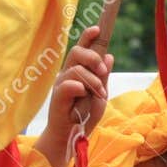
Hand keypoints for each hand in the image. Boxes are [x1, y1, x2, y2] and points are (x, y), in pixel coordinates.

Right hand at [34, 26, 113, 166]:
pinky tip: (83, 95)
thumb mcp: (100, 95)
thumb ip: (103, 78)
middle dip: (93, 57)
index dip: (88, 36)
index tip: (98, 28)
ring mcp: (61, 84)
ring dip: (93, 81)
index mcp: (77, 71)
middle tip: (103, 72)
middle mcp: (67, 74)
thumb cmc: (84, 116)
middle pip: (77, 52)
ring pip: (77, 69)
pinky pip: (69, 84)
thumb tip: (110, 56)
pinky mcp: (57, 97)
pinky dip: (79, 88)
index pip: (82, 48)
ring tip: (99, 94)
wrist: (71, 138)